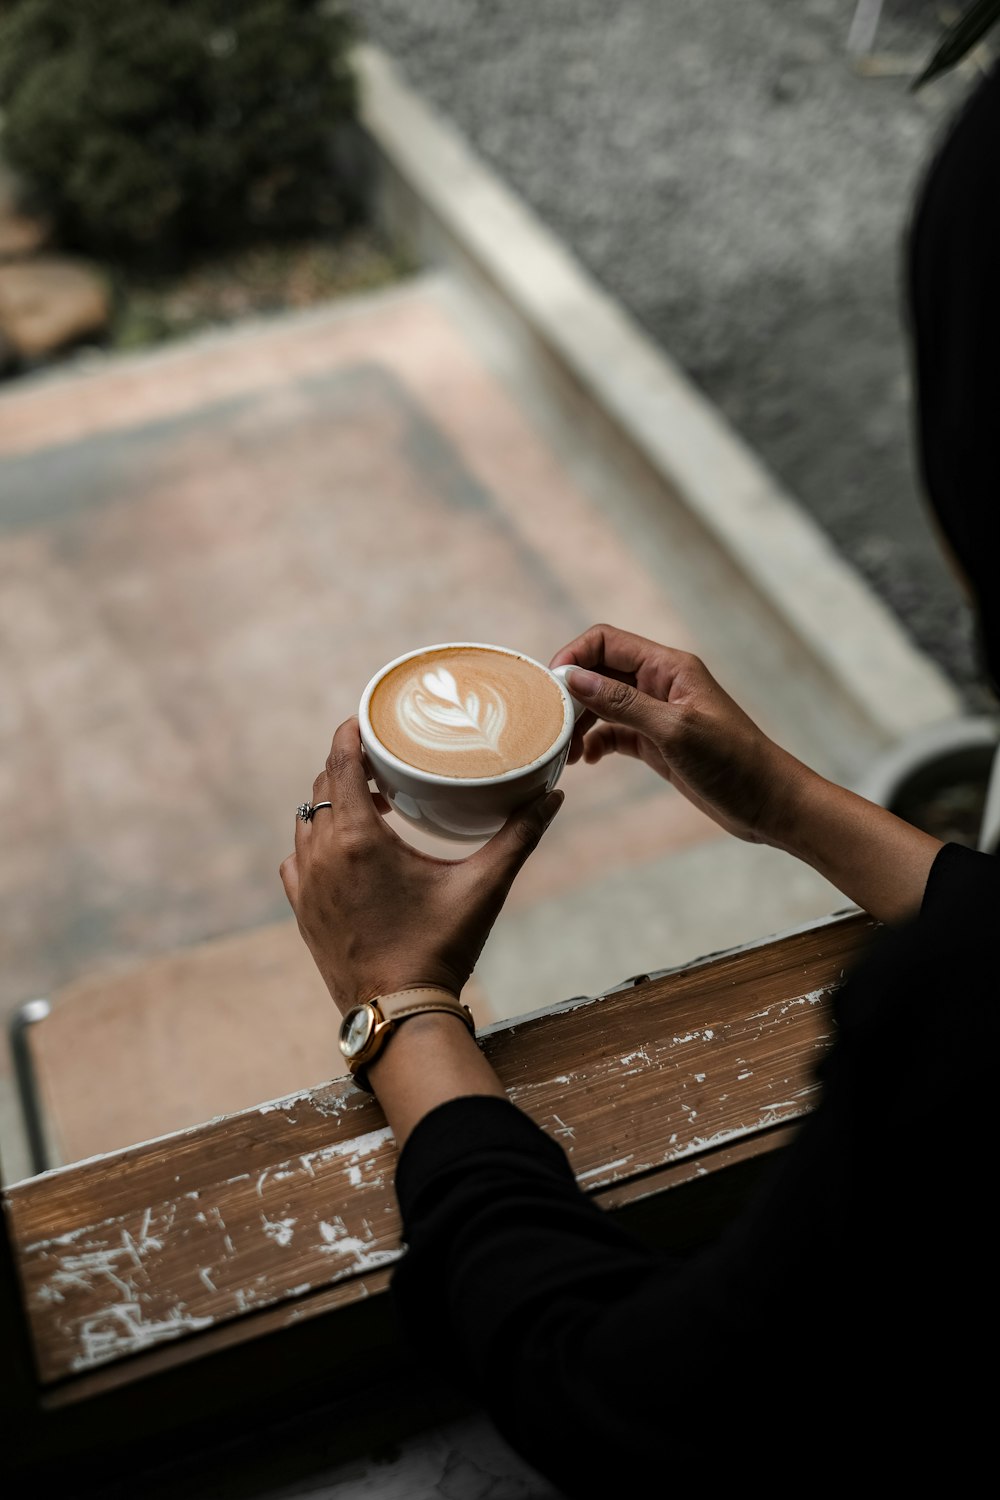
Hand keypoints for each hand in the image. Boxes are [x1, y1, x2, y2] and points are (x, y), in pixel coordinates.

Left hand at [279, 718, 562, 1012]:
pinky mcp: (302, 909)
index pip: (341, 761)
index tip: (367, 717)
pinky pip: (297, 858)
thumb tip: (554, 796)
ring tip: (371, 801)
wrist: (398, 1012)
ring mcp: (306, 883)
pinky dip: (317, 842)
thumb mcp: (483, 887)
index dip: (350, 731)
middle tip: (384, 759)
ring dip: (333, 802)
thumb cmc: (439, 948)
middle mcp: (322, 853)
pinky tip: (345, 851)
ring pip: (307, 820)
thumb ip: (519, 836)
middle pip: (323, 785)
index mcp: (359, 838)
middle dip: (349, 765)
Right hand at [550, 623, 808, 845]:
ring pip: (603, 704)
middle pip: (600, 671)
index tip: (551, 689)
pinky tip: (586, 761)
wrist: (769, 803)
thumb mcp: (674, 731)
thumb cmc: (733, 762)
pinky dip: (596, 742)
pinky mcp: (656, 743)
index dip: (574, 657)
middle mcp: (660, 684)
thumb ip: (623, 703)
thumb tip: (573, 678)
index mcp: (669, 667)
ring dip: (580, 722)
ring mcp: (657, 714)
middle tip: (551, 726)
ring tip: (564, 751)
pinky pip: (614, 733)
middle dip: (572, 693)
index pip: (607, 641)